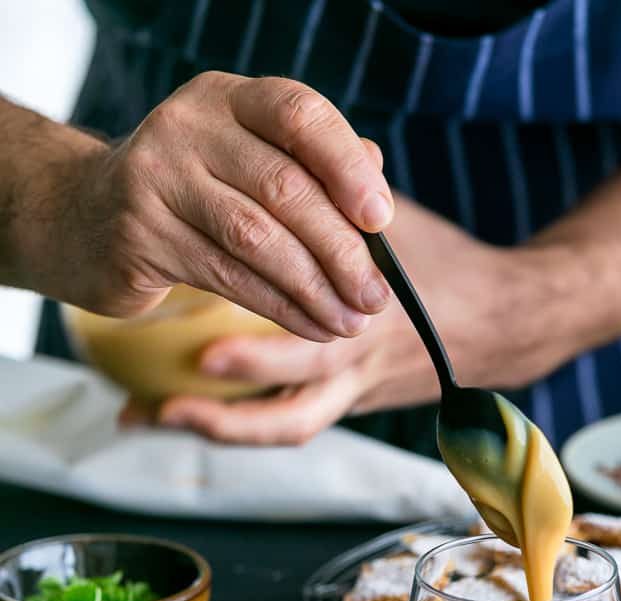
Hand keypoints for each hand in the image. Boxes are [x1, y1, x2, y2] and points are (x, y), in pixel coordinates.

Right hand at [25, 74, 393, 341]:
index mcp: (227, 100)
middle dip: (341, 252)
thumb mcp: (247, 164)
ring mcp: (157, 179)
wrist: (85, 217)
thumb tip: (377, 190)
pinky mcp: (140, 235)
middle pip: (285, 188)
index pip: (299, 115)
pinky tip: (312, 326)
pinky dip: (279, 307)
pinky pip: (227, 277)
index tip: (380, 219)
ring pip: (257, 239)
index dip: (347, 167)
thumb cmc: (190, 193)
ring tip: (351, 321)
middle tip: (376, 297)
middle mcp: (187, 128)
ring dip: (314, 289)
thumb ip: (311, 169)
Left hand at [155, 196, 573, 444]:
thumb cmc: (446, 264)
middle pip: (300, 388)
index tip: (203, 320)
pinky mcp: (350, 400)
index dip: (264, 331)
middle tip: (166, 392)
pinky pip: (293, 424)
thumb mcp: (404, 224)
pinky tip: (185, 415)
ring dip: (222, 424)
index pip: (317, 313)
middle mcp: (365, 353)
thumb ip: (358, 191)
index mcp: (376, 302)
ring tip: (151, 415)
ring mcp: (357, 385)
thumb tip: (322, 146)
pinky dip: (238, 424)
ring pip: (291, 422)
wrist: (500, 322)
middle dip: (234, 394)